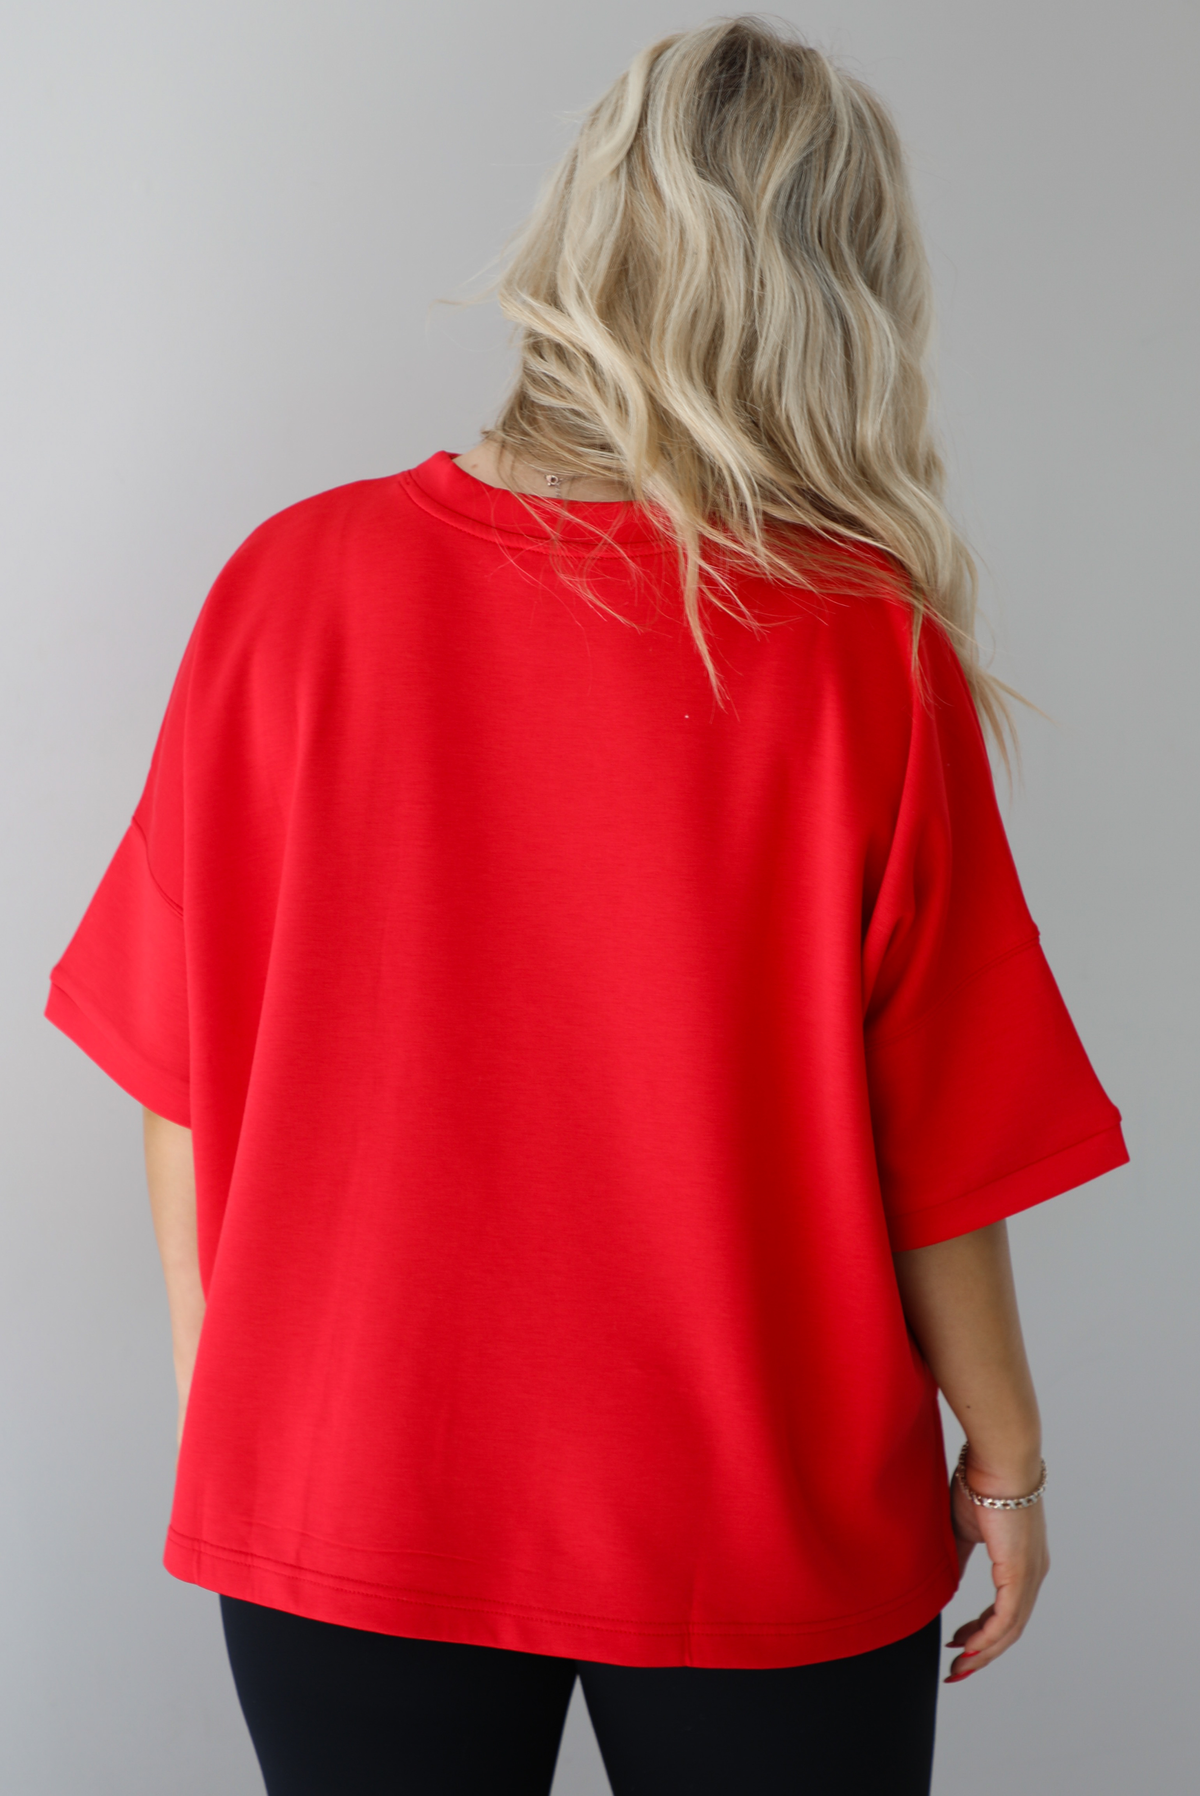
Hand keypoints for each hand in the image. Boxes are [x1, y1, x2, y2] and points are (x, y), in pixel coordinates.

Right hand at [945, 1463, 1048, 1682]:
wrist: (997, 1459)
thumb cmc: (980, 1482)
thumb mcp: (964, 1528)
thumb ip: (960, 1557)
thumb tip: (950, 1582)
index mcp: (1022, 1560)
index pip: (1006, 1609)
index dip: (982, 1630)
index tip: (960, 1642)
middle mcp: (1033, 1573)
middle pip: (1011, 1628)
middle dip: (983, 1652)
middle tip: (958, 1667)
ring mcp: (1030, 1575)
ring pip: (1010, 1630)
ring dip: (983, 1652)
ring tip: (959, 1667)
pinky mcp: (1020, 1574)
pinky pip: (1005, 1620)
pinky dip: (987, 1638)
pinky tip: (968, 1649)